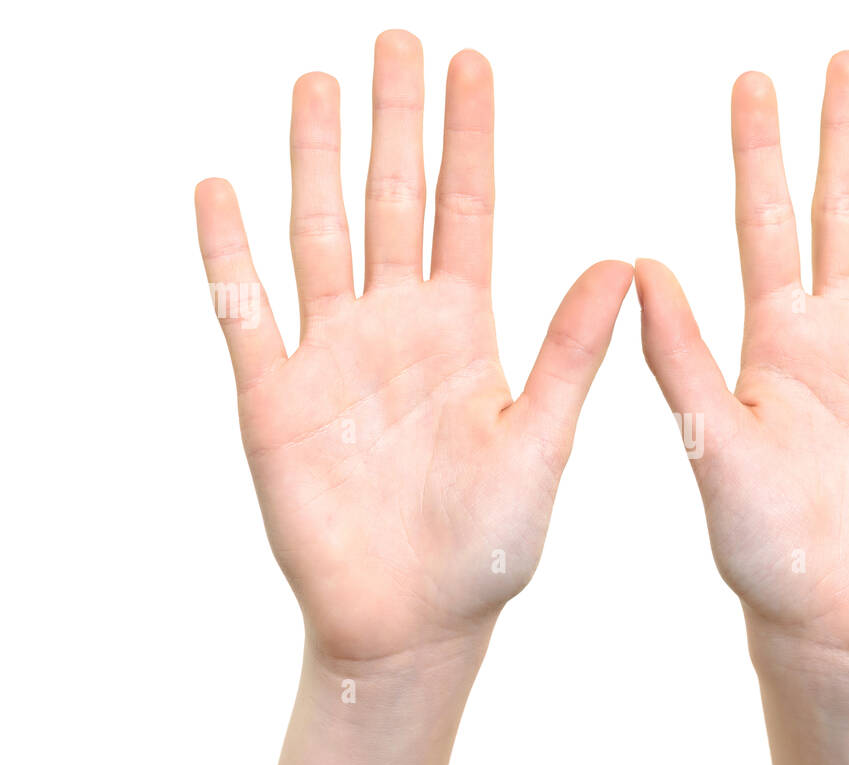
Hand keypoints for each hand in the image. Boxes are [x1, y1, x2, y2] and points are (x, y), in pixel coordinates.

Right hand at [197, 32, 631, 666]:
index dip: (468, 139)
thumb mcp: (539, 442)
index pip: (467, 211)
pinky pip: (246, 313)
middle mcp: (397, 327)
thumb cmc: (489, 544)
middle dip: (394, 123)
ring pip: (318, 236)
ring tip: (314, 84)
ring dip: (314, 162)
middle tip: (394, 40)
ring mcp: (332, 357)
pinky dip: (230, 254)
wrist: (415, 617)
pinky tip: (219, 189)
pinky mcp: (275, 399)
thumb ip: (569, 353)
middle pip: (392, 203)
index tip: (471, 63)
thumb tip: (623, 263)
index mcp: (465, 332)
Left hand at [637, 52, 848, 668]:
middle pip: (845, 216)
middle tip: (847, 60)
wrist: (833, 615)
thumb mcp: (710, 443)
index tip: (752, 80)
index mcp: (774, 343)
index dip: (760, 153)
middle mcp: (838, 338)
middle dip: (847, 138)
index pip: (767, 224)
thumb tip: (637, 262)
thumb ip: (679, 356)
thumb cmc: (759, 545)